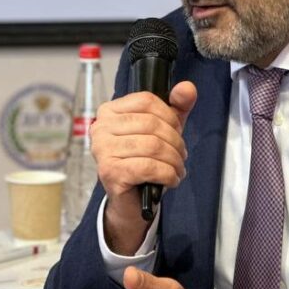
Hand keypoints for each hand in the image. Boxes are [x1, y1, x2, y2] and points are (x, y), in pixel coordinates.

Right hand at [91, 81, 196, 252]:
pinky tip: (171, 179)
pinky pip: (149, 167)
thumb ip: (177, 107)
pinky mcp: (110, 172)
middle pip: (151, 124)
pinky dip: (168, 174)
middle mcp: (100, 128)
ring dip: (174, 160)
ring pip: (153, 146)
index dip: (170, 115)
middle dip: (175, 141)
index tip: (177, 130)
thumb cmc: (143, 160)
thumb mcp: (163, 129)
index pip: (146, 100)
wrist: (130, 199)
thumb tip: (187, 88)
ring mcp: (102, 150)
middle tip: (181, 155)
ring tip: (177, 168)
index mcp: (110, 111)